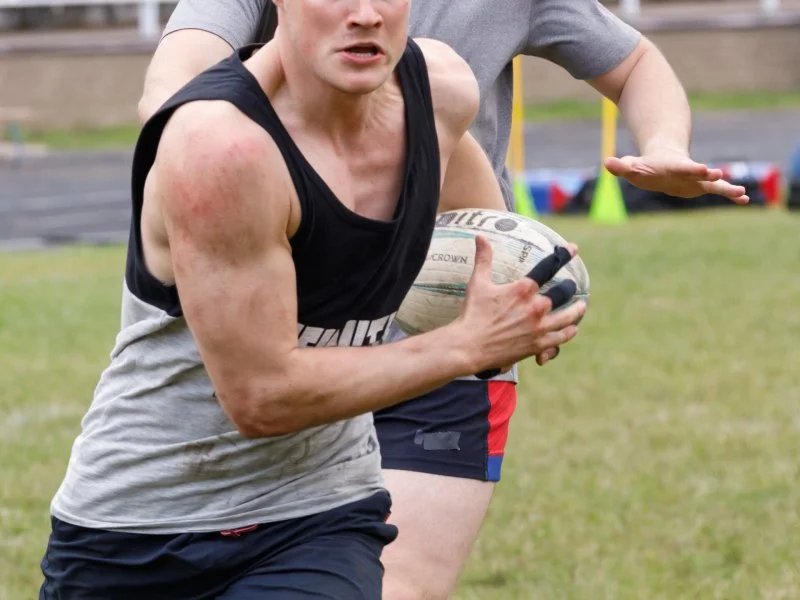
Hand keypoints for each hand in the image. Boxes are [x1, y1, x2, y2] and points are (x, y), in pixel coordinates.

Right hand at [460, 236, 584, 376]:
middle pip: (564, 292)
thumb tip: (480, 236)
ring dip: (577, 310)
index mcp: (523, 289)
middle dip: (569, 286)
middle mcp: (536, 307)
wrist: (470, 346)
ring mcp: (539, 327)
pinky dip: (569, 331)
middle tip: (571, 285)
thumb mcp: (478, 283)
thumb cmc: (472, 314)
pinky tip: (572, 328)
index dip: (563, 255)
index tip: (574, 249)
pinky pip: (562, 337)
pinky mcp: (538, 345)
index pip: (549, 267)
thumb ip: (483, 258)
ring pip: (569, 316)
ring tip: (581, 306)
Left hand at [604, 148, 748, 203]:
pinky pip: (718, 191)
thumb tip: (607, 163)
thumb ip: (621, 166)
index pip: (682, 167)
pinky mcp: (701, 186)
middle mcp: (688, 171)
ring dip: (726, 188)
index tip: (703, 169)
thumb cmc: (645, 167)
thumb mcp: (632, 167)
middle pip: (698, 172)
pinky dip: (730, 195)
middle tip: (719, 174)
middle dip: (707, 173)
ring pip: (713, 183)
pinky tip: (745, 200)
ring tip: (741, 193)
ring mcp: (696, 179)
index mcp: (672, 166)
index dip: (691, 168)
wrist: (662, 161)